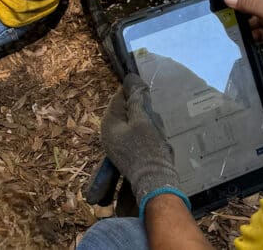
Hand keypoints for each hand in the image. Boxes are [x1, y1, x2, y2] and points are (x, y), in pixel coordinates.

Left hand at [100, 74, 179, 201]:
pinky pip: (134, 135)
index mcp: (108, 124)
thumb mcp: (143, 120)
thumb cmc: (148, 149)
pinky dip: (145, 133)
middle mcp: (108, 134)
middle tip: (152, 116)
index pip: (117, 99)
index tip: (145, 89)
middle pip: (124, 111)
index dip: (132, 91)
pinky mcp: (125, 153)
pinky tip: (155, 138)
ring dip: (145, 122)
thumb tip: (131, 79)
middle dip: (140, 110)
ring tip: (155, 130)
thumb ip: (136, 100)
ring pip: (131, 123)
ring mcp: (116, 145)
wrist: (154, 182)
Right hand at [224, 0, 262, 71]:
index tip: (228, 5)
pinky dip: (255, 34)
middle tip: (229, 19)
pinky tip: (250, 38)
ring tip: (238, 31)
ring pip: (256, 17)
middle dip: (243, 11)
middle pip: (253, 2)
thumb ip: (248, 4)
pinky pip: (261, 30)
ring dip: (247, 24)